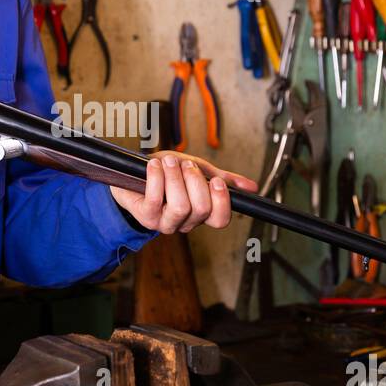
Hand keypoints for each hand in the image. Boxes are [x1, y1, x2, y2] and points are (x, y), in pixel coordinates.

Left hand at [109, 152, 256, 234]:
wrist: (133, 175)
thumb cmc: (168, 173)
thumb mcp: (199, 172)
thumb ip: (224, 179)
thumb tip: (251, 187)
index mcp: (202, 214)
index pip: (221, 220)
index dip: (222, 201)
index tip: (217, 180)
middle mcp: (185, 222)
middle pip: (202, 209)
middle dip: (195, 181)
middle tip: (186, 165)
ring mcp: (165, 222)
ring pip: (181, 206)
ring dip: (175, 178)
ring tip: (168, 162)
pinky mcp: (145, 216)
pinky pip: (156, 198)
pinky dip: (156, 177)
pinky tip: (154, 165)